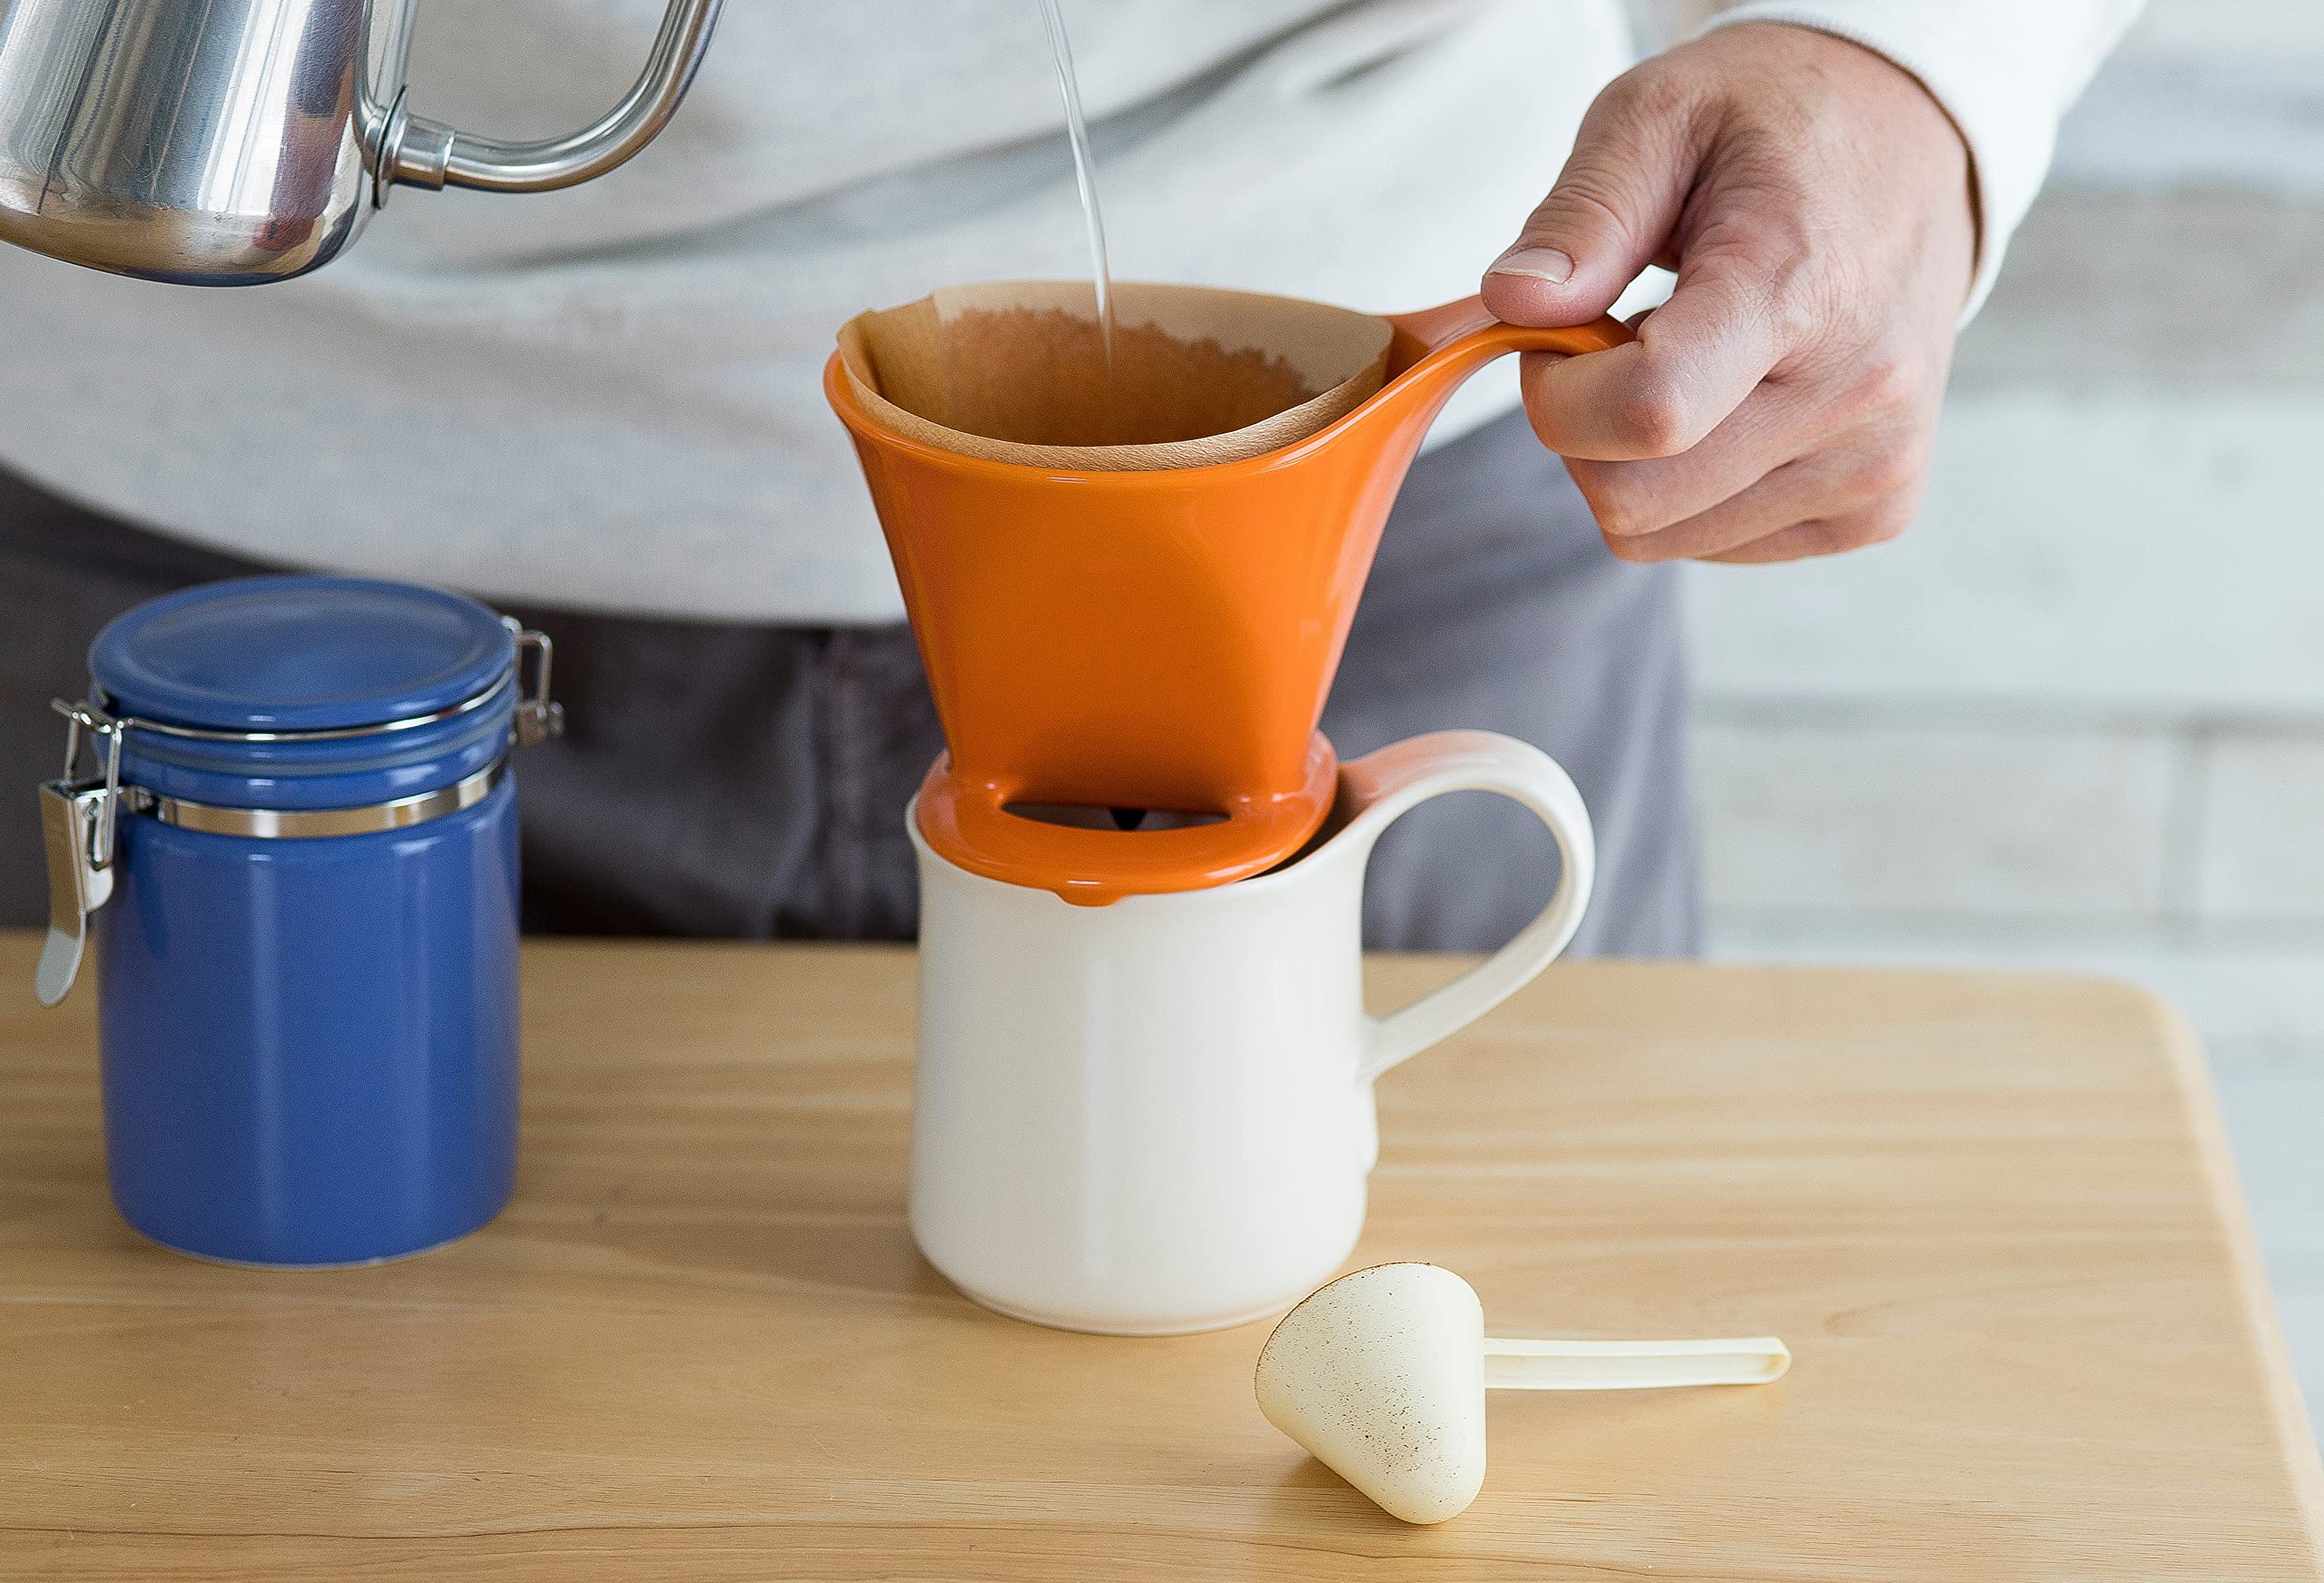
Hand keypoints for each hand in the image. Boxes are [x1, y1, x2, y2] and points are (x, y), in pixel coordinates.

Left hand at [1480, 23, 1974, 563]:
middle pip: (1635, 500)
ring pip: (1661, 536)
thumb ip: (1582, 215)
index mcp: (1803, 286)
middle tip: (1616, 339)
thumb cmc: (1775, 127)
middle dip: (1583, 430)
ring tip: (1686, 358)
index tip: (1557, 336)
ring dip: (1634, 462)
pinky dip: (1689, 488)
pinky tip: (1730, 400)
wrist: (1913, 147)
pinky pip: (1716, 545)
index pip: (1647, 412)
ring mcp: (1877, 463)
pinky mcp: (1879, 507)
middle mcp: (1859, 391)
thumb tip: (1512, 303)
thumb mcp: (1660, 113)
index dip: (1557, 396)